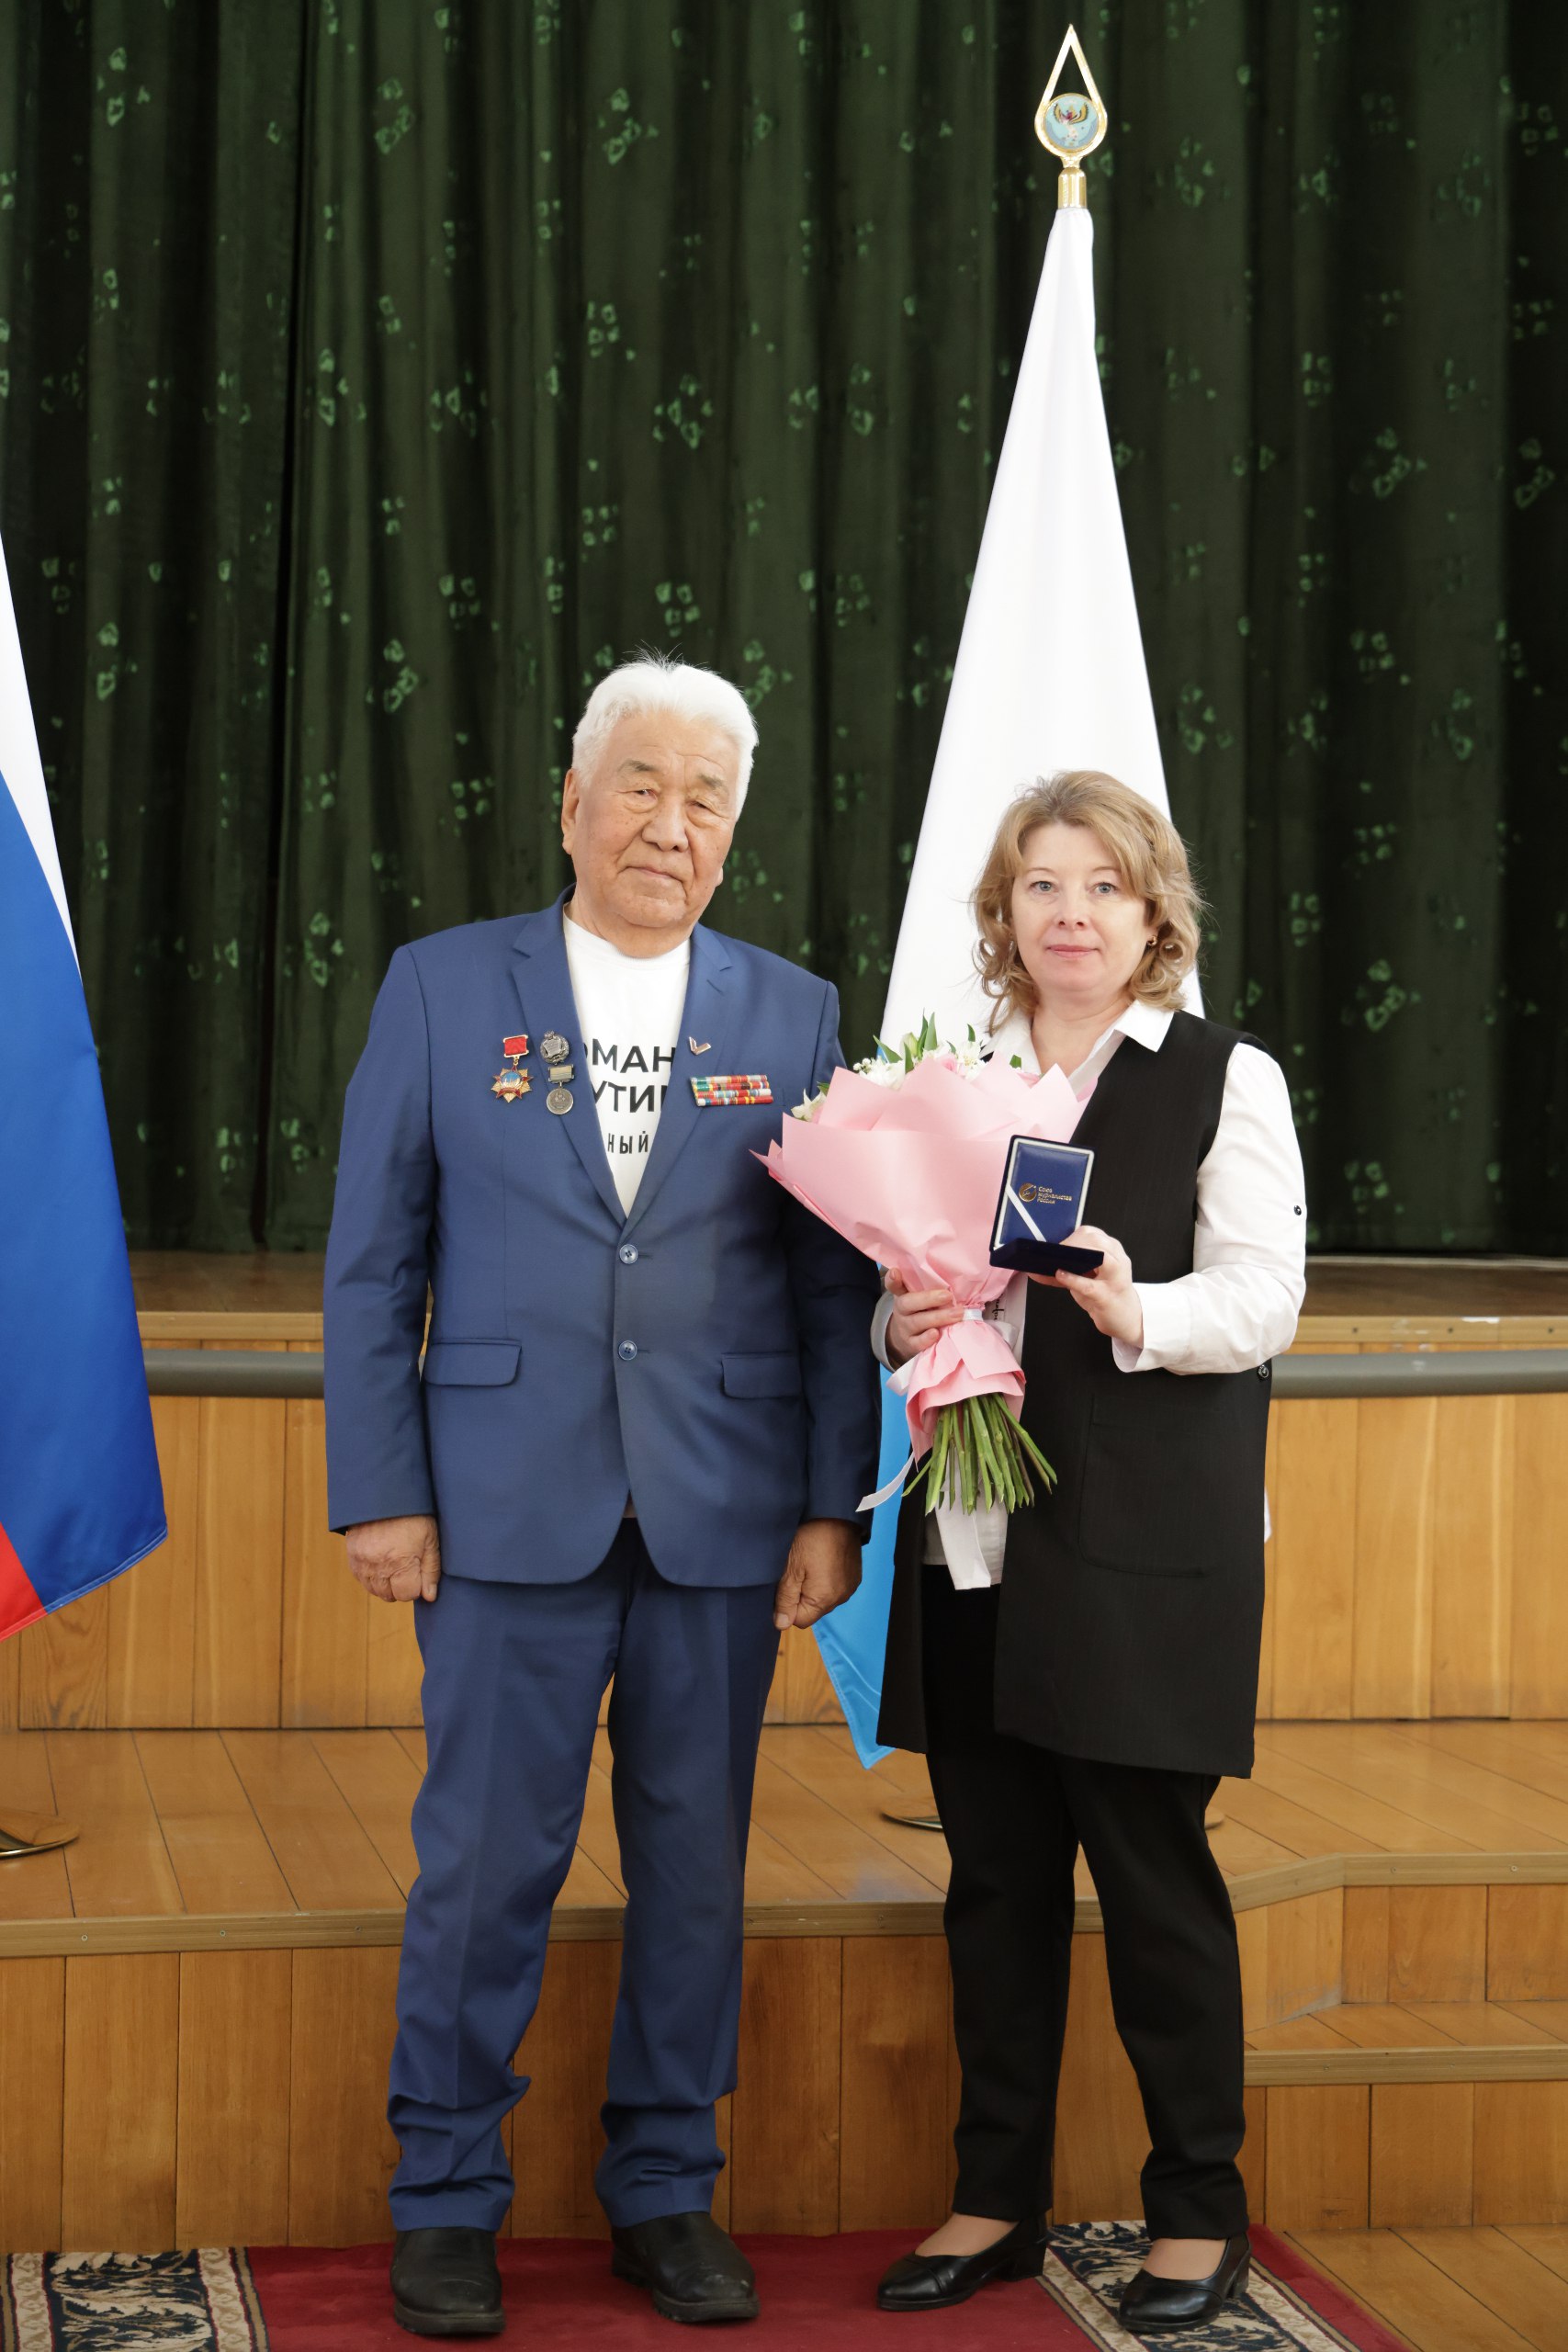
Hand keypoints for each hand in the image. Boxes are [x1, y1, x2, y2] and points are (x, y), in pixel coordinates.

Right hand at [346, 1513, 441, 1602]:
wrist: (384, 1494)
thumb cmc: (412, 1515)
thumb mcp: (430, 1539)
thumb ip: (431, 1570)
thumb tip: (429, 1596)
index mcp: (400, 1562)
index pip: (408, 1594)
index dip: (417, 1585)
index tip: (418, 1570)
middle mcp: (378, 1566)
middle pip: (391, 1595)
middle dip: (401, 1585)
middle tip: (407, 1564)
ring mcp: (362, 1563)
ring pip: (375, 1590)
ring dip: (386, 1583)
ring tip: (395, 1561)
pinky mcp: (352, 1558)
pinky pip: (362, 1579)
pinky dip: (373, 1575)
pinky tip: (382, 1559)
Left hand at [773, 1518, 861, 1631]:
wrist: (837, 1513)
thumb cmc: (811, 1537)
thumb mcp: (790, 1567)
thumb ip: (785, 1598)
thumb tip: (781, 1624)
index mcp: (824, 1599)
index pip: (799, 1620)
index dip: (787, 1605)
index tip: (785, 1582)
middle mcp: (841, 1597)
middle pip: (813, 1609)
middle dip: (801, 1595)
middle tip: (796, 1568)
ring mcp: (850, 1586)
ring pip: (823, 1597)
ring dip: (814, 1586)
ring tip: (809, 1561)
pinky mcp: (854, 1575)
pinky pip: (835, 1586)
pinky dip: (826, 1578)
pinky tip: (822, 1559)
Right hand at [884, 1267, 962, 1367]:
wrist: (907, 1339)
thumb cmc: (921, 1311)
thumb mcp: (919, 1298)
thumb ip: (929, 1287)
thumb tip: (954, 1276)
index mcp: (903, 1295)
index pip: (894, 1285)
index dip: (893, 1279)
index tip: (895, 1272)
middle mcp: (901, 1311)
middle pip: (908, 1303)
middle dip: (928, 1299)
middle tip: (947, 1295)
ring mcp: (905, 1328)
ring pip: (917, 1322)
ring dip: (937, 1318)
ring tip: (957, 1314)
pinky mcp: (911, 1344)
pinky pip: (917, 1342)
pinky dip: (926, 1339)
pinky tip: (937, 1334)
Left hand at [1031, 1225, 1143, 1349]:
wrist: (1124, 1316)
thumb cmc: (1104, 1293)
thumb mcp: (1085, 1277)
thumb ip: (1065, 1270)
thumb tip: (1036, 1268)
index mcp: (1111, 1250)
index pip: (1091, 1233)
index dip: (1071, 1237)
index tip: (1056, 1246)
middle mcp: (1117, 1260)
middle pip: (1096, 1240)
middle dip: (1072, 1243)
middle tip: (1055, 1253)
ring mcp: (1115, 1278)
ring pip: (1100, 1256)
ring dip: (1075, 1255)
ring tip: (1058, 1262)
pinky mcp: (1107, 1296)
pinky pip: (1089, 1285)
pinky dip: (1072, 1279)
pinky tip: (1061, 1275)